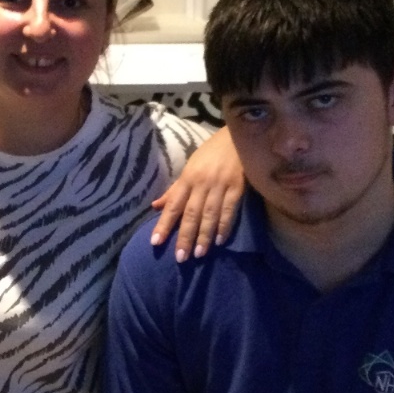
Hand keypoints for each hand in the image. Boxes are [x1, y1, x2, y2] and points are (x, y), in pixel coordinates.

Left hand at [150, 127, 244, 260]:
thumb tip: (155, 206)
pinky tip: (219, 240)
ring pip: (209, 214)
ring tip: (199, 254)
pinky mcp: (238, 187)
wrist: (238, 135)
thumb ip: (174, 190)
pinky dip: (224, 226)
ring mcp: (220, 185)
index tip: (155, 242)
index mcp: (187, 178)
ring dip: (204, 235)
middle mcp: (201, 183)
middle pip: (191, 213)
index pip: (173, 205)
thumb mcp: (190, 168)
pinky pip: (229, 209)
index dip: (164, 224)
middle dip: (185, 236)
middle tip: (180, 257)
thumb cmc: (211, 153)